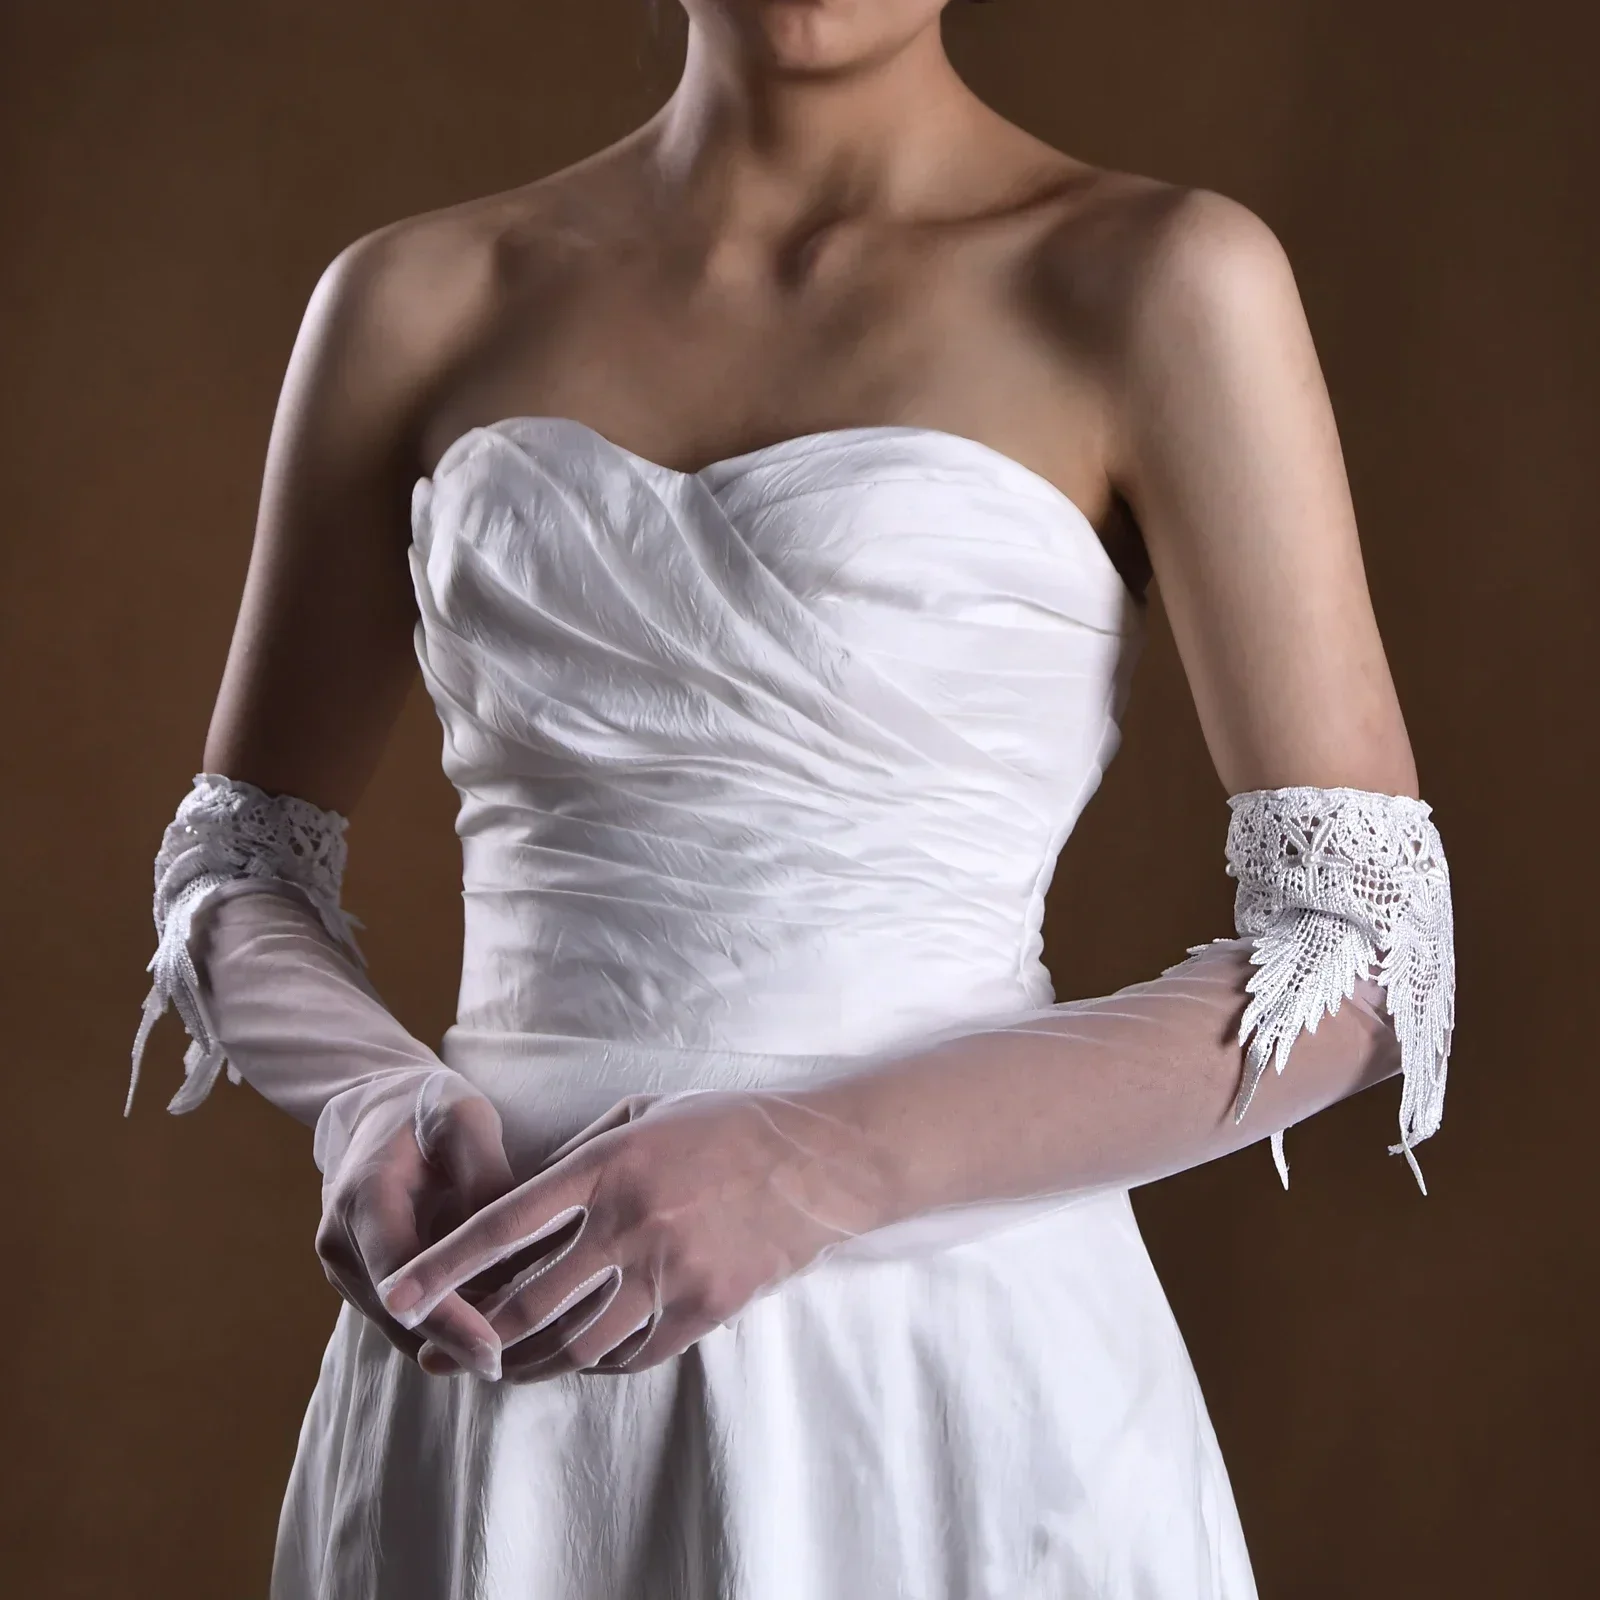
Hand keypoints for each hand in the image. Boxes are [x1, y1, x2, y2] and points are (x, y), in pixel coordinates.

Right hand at [314, 1067, 515, 1377]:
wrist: (379, 1106)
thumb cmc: (431, 1108)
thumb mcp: (467, 1119)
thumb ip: (487, 1179)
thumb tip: (507, 1251)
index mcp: (364, 1198)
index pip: (401, 1277)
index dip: (448, 1321)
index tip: (493, 1353)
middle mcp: (341, 1241)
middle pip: (400, 1315)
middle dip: (460, 1341)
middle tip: (528, 1360)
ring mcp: (343, 1265)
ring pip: (401, 1326)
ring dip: (455, 1339)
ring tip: (522, 1350)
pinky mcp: (359, 1278)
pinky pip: (402, 1317)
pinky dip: (445, 1325)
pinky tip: (497, 1329)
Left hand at [375, 1088, 892, 1381]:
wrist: (820, 1161)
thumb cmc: (727, 1125)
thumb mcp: (644, 1113)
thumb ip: (581, 1155)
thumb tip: (526, 1201)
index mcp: (607, 1165)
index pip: (504, 1224)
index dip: (443, 1266)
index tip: (397, 1296)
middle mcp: (630, 1222)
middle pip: (528, 1303)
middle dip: (472, 1339)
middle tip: (439, 1356)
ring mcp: (670, 1270)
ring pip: (576, 1343)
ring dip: (531, 1362)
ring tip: (503, 1369)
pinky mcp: (706, 1307)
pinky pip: (633, 1356)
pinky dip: (597, 1363)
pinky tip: (581, 1359)